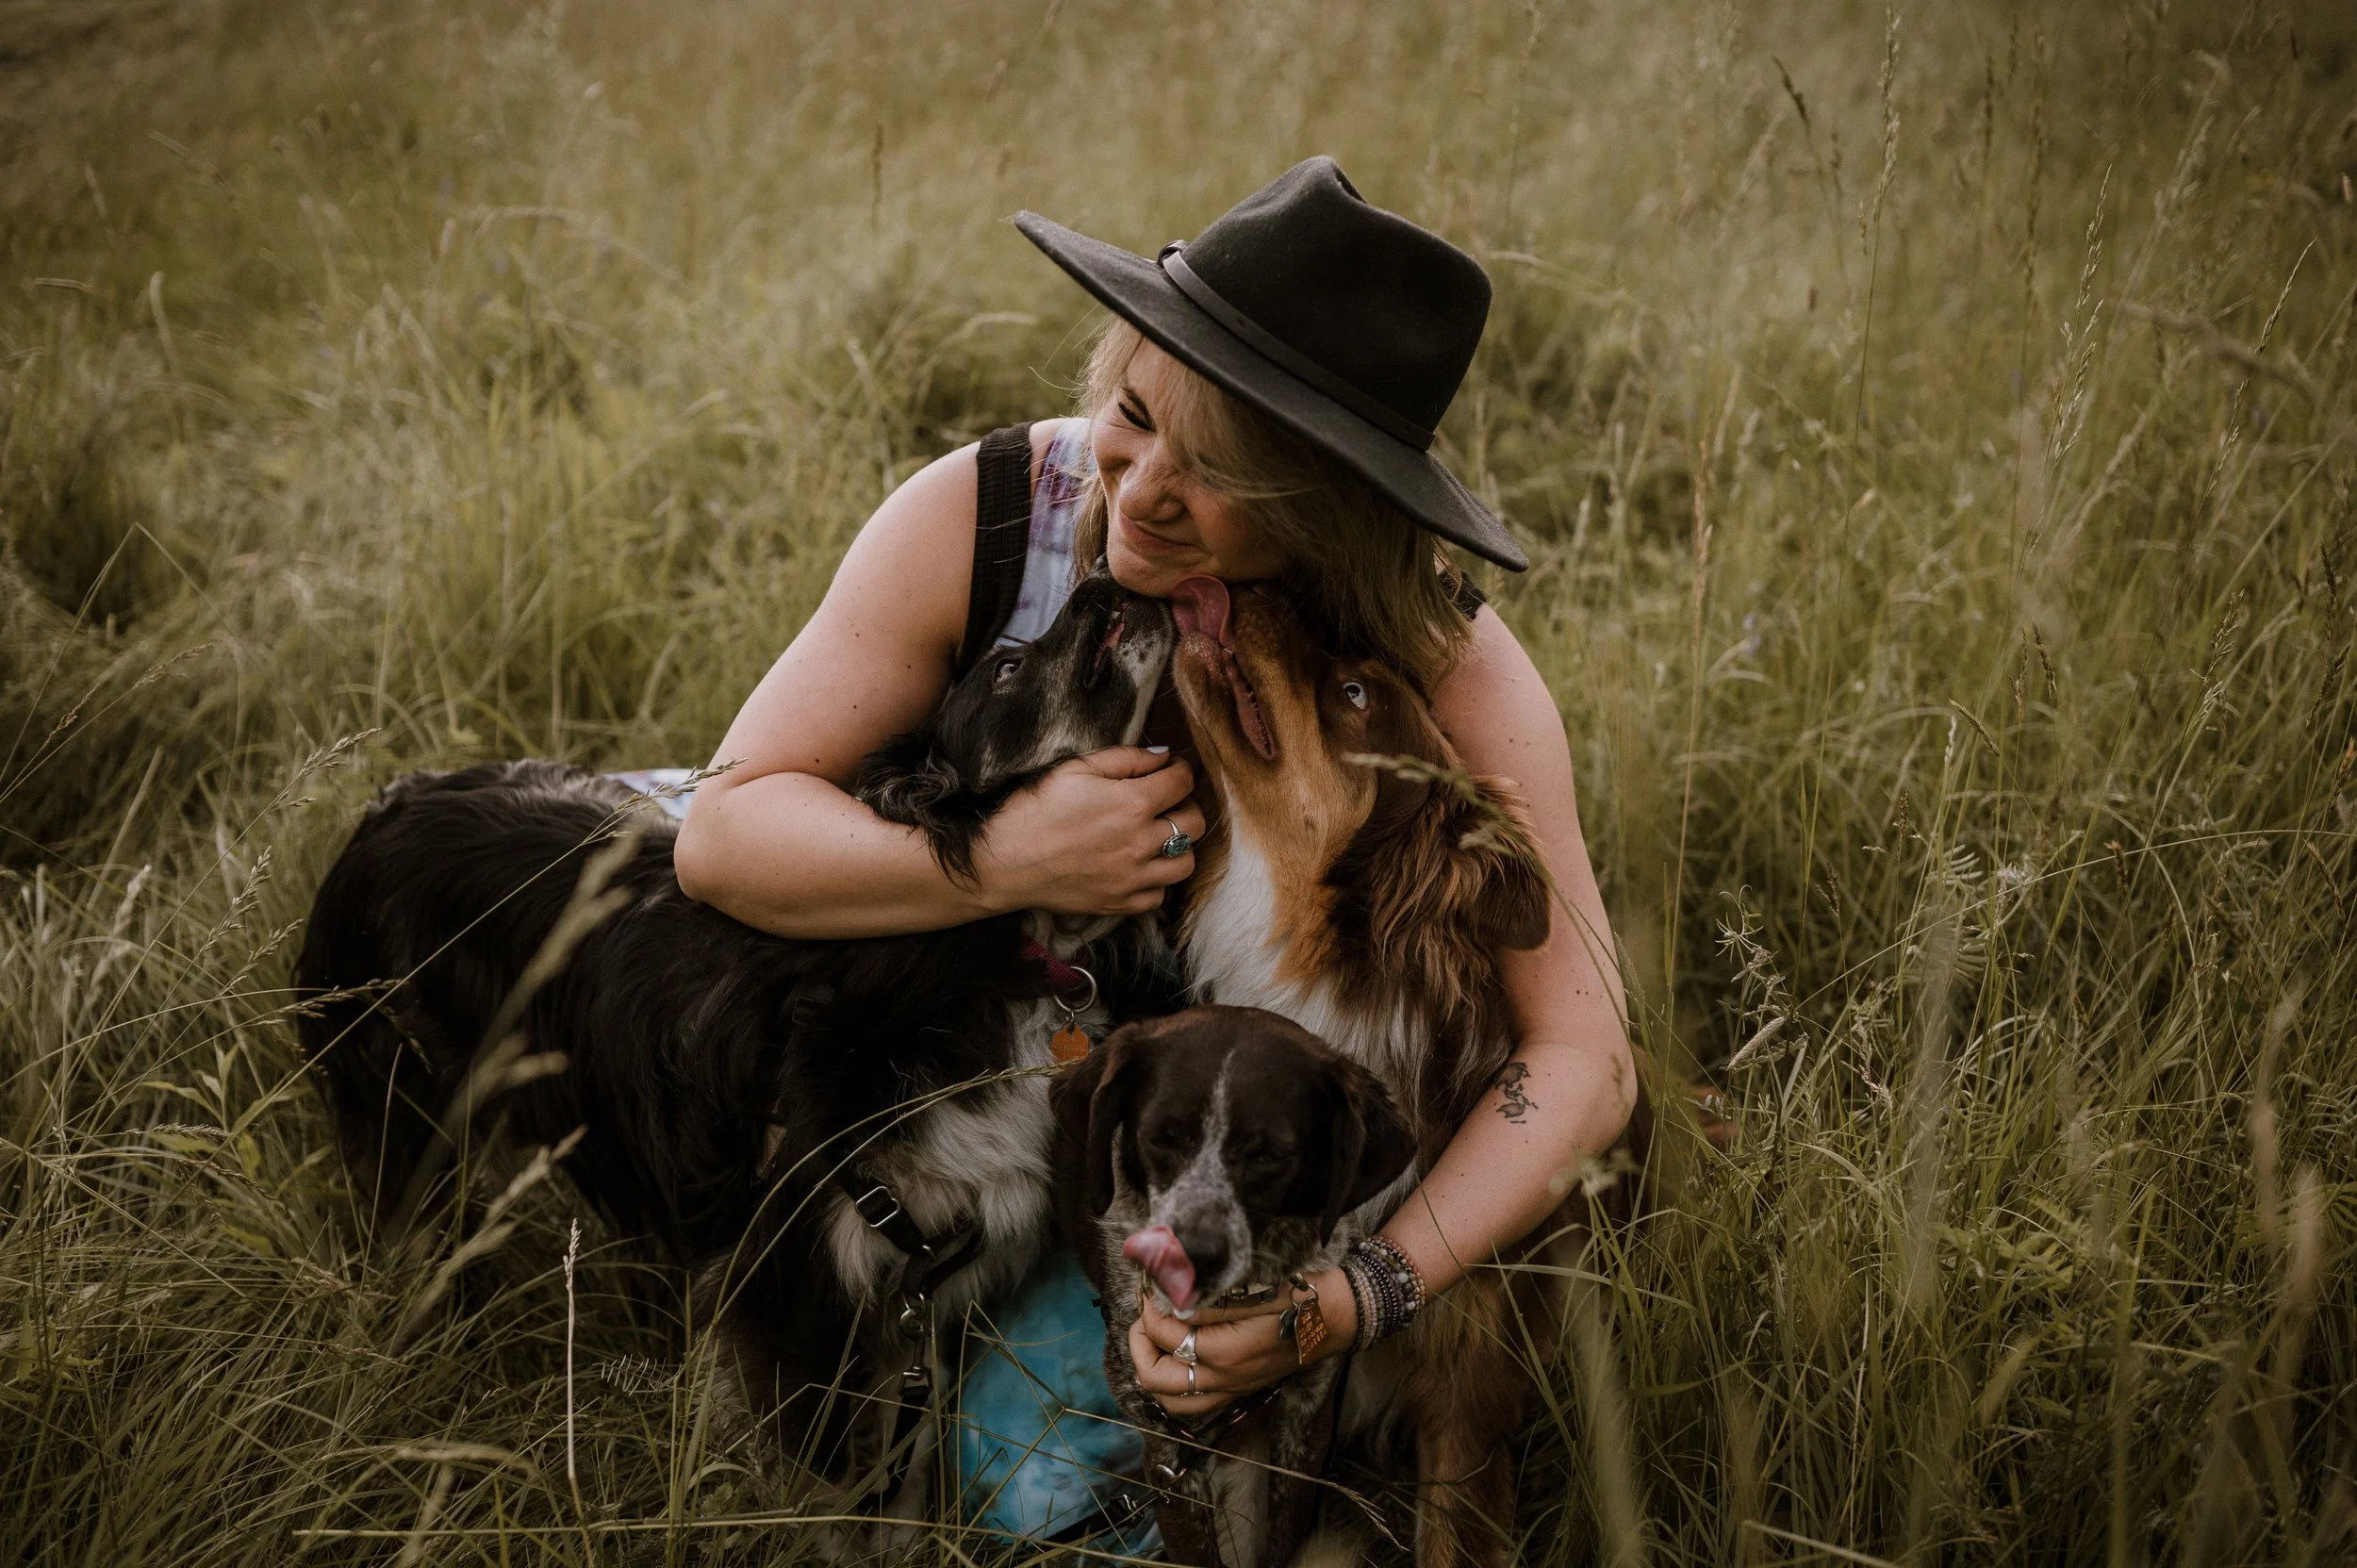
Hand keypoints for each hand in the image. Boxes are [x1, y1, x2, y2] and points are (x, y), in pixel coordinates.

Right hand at [974, 747, 1204, 915]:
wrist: (1003, 861)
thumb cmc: (1034, 810)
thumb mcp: (1075, 769)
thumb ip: (1125, 758)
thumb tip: (1163, 756)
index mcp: (1133, 803)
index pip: (1183, 782)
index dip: (1180, 769)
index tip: (1169, 769)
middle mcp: (1142, 842)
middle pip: (1195, 823)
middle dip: (1187, 805)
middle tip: (1166, 801)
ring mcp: (1133, 877)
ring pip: (1186, 863)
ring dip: (1179, 846)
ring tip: (1159, 836)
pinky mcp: (1120, 903)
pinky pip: (1159, 895)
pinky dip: (1156, 880)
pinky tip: (1139, 866)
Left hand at [1126, 1268, 1356, 1417]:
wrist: (1336, 1319)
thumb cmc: (1300, 1298)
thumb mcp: (1255, 1288)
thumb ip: (1207, 1299)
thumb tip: (1168, 1297)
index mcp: (1225, 1352)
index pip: (1163, 1331)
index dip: (1150, 1304)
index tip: (1153, 1283)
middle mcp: (1223, 1379)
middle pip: (1154, 1378)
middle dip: (1139, 1343)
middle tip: (1146, 1314)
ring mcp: (1230, 1389)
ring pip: (1169, 1398)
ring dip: (1153, 1368)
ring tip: (1156, 1337)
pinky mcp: (1237, 1390)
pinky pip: (1192, 1402)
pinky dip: (1174, 1382)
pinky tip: (1178, 1354)